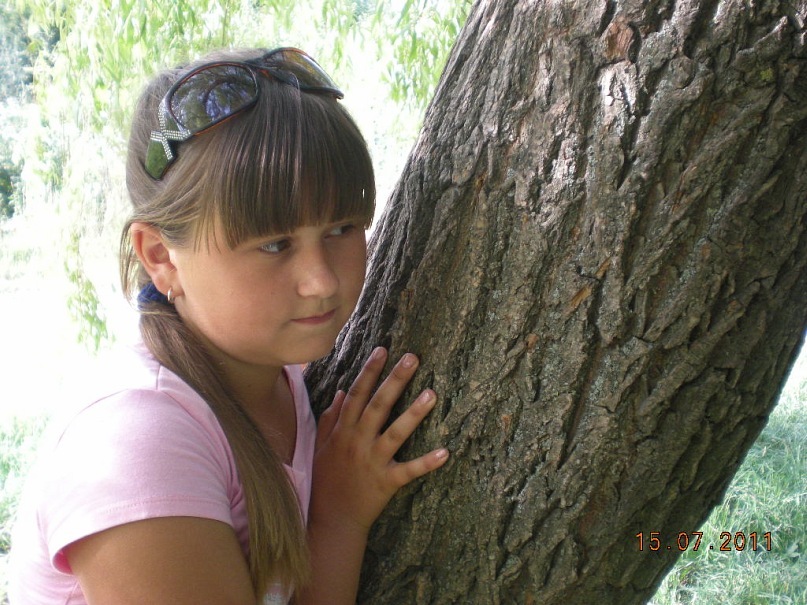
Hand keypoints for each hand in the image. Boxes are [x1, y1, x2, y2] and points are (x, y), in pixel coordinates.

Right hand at [310, 347, 448, 535]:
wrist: (331, 520)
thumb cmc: (326, 480)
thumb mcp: (321, 446)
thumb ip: (330, 418)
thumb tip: (342, 392)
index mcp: (344, 431)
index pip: (357, 394)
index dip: (370, 371)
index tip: (383, 350)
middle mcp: (358, 442)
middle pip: (378, 406)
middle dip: (395, 380)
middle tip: (413, 358)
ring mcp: (373, 462)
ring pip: (395, 433)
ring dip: (414, 413)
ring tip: (432, 393)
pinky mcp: (386, 482)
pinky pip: (409, 470)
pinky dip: (426, 462)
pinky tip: (445, 452)